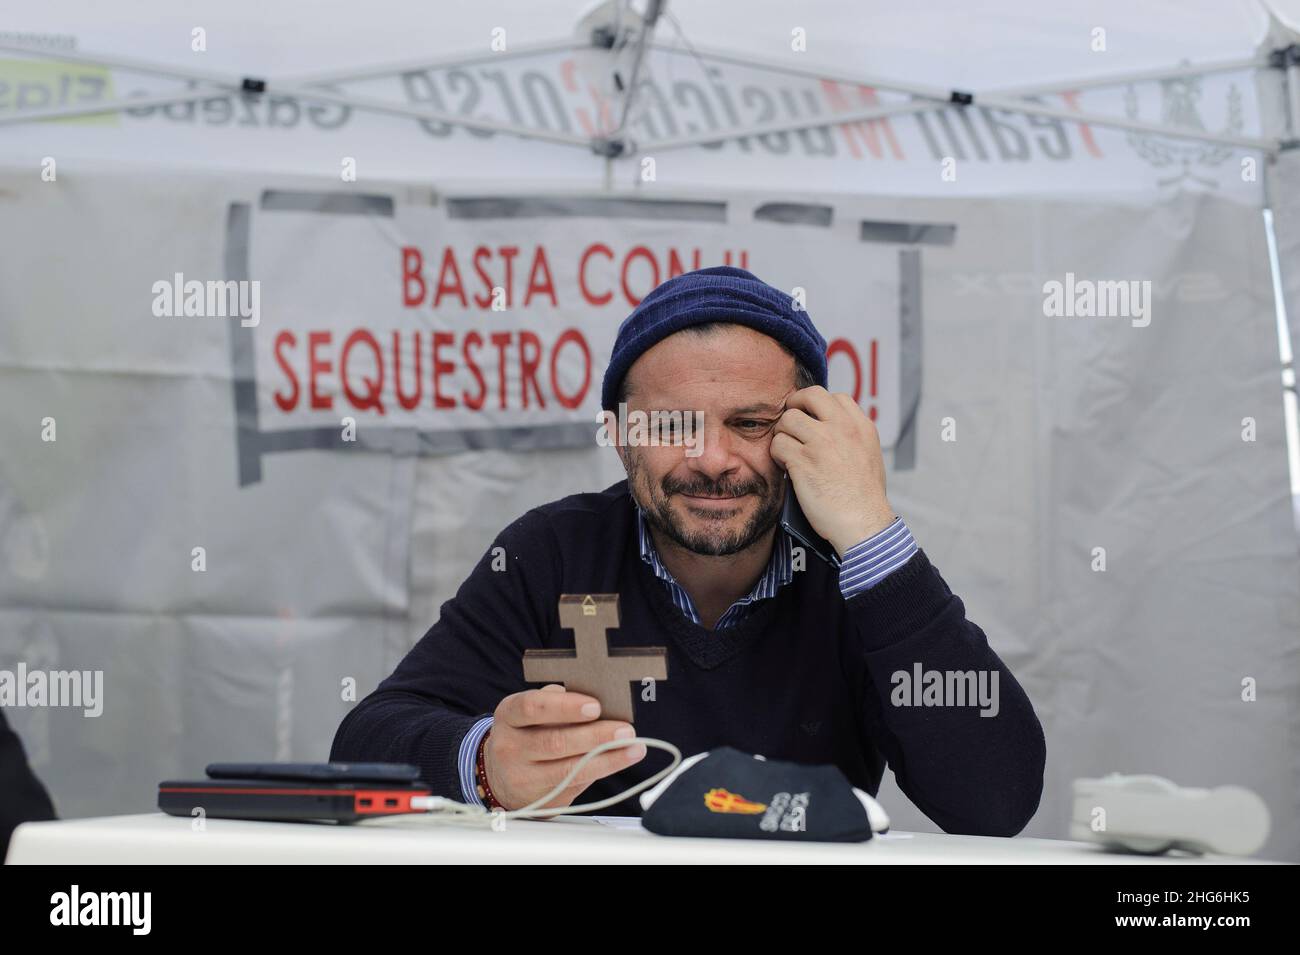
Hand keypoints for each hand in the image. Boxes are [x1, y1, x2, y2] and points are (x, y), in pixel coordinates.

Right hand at [484, 684, 645, 810]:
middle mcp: (510, 747)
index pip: (533, 707)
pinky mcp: (539, 799)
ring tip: (633, 747)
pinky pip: (574, 786)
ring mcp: (522, 777)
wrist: (503, 775)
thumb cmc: (527, 733)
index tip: (595, 706)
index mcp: (509, 715)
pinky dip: (600, 771)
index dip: (565, 707)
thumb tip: (599, 699)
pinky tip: (618, 761)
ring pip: (567, 770)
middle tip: (625, 730)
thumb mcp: (533, 712)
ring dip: (606, 758)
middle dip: (595, 736)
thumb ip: (558, 702)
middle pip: (554, 742)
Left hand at [769, 385, 895, 556]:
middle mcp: (842, 428)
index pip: (835, 396)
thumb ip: (851, 436)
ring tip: (788, 452)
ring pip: (788, 419)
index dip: (817, 406)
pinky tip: (785, 467)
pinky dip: (777, 455)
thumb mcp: (869, 455)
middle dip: (795, 406)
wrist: (863, 524)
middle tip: (791, 426)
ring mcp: (822, 442)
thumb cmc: (864, 498)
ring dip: (783, 434)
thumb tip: (828, 427)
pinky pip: (778, 444)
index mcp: (861, 427)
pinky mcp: (803, 461)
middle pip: (809, 395)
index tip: (811, 421)